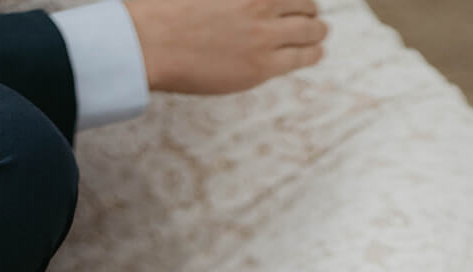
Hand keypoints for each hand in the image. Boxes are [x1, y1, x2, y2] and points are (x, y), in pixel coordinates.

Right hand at [127, 0, 326, 95]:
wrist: (153, 42)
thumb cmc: (169, 9)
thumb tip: (248, 6)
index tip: (298, 0)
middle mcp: (261, 2)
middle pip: (304, 1)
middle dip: (309, 6)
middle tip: (311, 12)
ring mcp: (264, 33)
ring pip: (309, 29)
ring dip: (317, 29)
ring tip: (319, 32)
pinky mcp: (262, 64)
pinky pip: (300, 57)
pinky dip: (312, 52)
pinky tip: (316, 52)